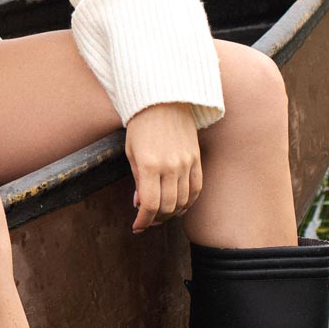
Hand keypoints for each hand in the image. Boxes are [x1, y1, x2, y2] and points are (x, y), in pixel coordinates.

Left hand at [125, 102, 201, 233]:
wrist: (163, 100)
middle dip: (156, 219)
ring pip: (183, 201)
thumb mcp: (131, 153)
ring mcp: (186, 163)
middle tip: (148, 221)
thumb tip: (140, 205)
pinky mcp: (197, 159)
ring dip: (172, 213)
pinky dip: (189, 202)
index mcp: (149, 165)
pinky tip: (180, 206)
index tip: (137, 226)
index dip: (143, 220)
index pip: (150, 205)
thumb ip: (137, 181)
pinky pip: (196, 188)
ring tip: (162, 214)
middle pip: (168, 207)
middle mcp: (170, 166)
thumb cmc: (141, 125)